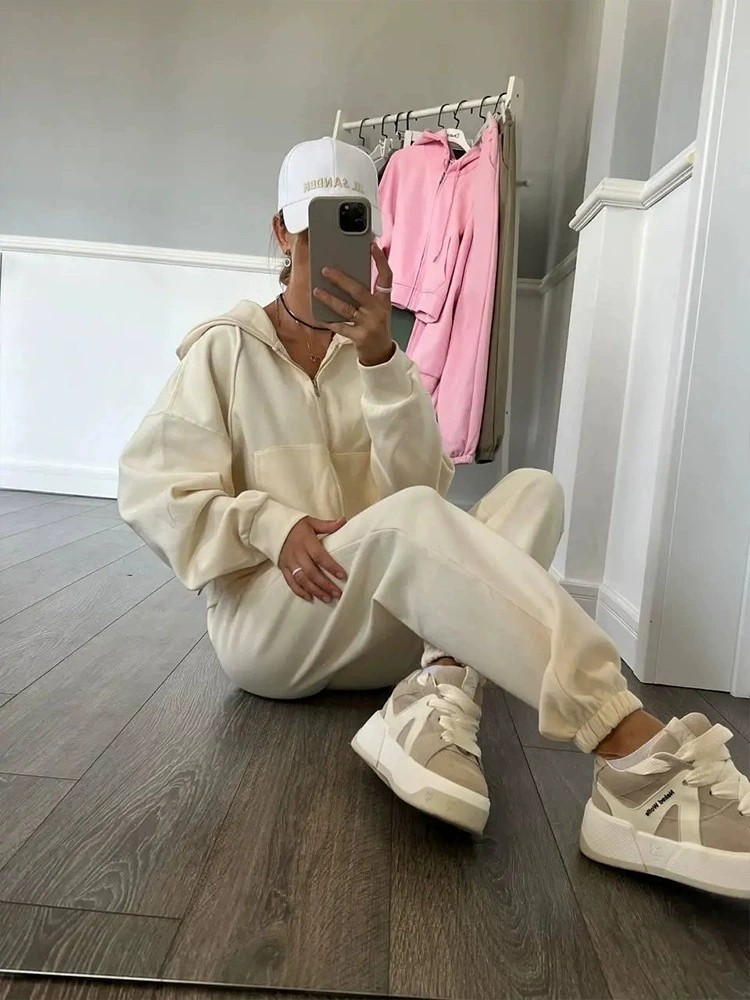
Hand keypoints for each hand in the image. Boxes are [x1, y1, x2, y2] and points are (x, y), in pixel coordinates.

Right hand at [278, 516, 347, 602]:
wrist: (271, 527)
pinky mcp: (282, 568)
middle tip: (337, 593)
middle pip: (311, 572)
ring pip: (302, 580)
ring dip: (315, 590)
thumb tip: (343, 521)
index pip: (320, 556)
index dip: (331, 567)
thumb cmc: (296, 526)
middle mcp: (297, 554)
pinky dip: (300, 592)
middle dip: (325, 584)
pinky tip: (310, 598)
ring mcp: (289, 562)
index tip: (343, 576)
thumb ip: (327, 525)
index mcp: (306, 542)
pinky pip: (291, 582)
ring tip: (327, 598)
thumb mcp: (311, 522)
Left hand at [313, 243, 395, 366]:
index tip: (372, 246)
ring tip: (316, 291)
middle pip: (358, 290)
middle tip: (325, 270)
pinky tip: (320, 316)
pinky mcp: (360, 336)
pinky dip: (330, 321)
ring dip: (329, 298)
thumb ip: (368, 294)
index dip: (380, 260)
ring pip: (345, 308)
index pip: (386, 276)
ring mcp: (369, 324)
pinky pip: (341, 327)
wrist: (381, 354)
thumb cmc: (376, 327)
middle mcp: (378, 310)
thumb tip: (348, 277)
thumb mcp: (378, 309)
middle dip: (340, 279)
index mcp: (384, 300)